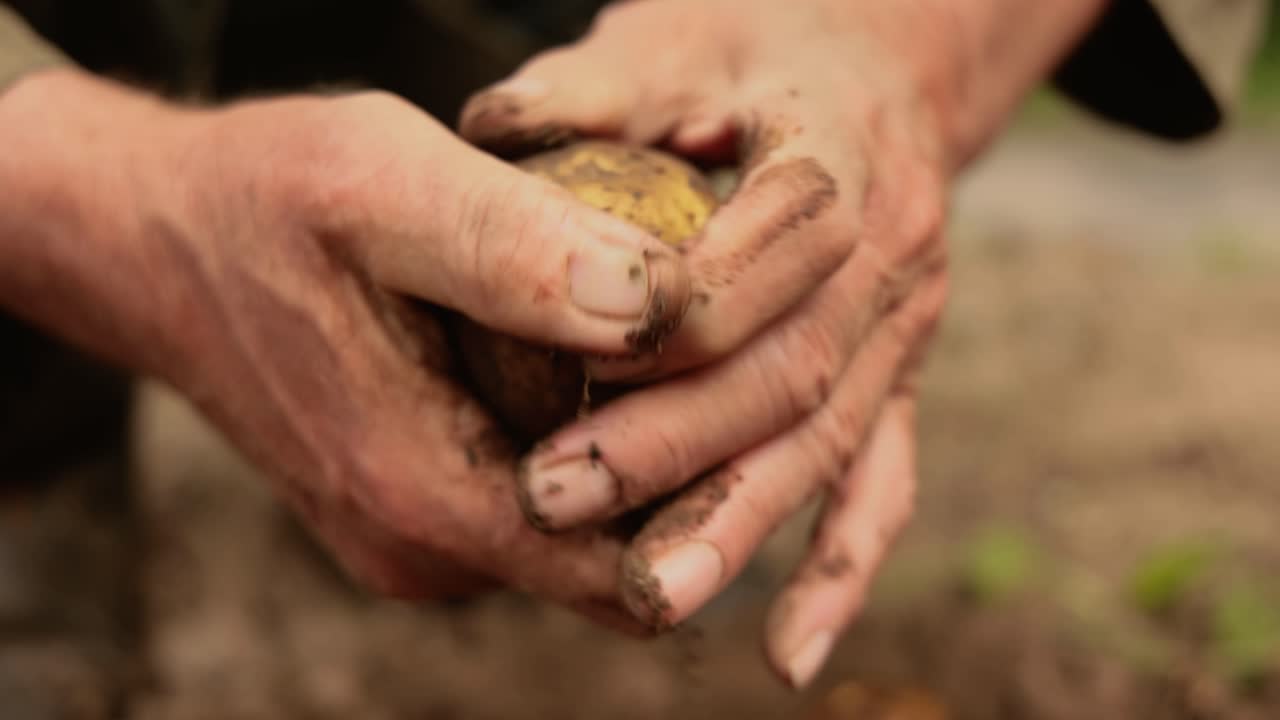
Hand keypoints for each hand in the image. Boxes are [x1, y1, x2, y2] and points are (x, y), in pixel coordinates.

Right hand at [0, 68, 694, 629]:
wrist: (156, 239)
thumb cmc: (265, 199)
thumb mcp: (385, 188)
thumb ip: (520, 252)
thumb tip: (658, 308)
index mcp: (424, 493)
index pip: (632, 568)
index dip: (720, 491)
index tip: (764, 394)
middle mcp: (423, 547)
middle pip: (619, 560)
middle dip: (696, 475)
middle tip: (747, 360)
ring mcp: (415, 538)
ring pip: (582, 537)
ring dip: (644, 460)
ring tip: (683, 353)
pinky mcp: (412, 511)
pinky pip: (533, 507)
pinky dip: (584, 450)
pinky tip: (598, 366)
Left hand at [460, 0, 1107, 686]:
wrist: (883, 65)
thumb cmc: (761, 45)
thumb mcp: (679, 34)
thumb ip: (595, 83)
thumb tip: (490, 125)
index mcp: (844, 160)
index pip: (770, 253)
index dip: (676, 314)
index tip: (569, 361)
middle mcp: (895, 259)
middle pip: (793, 371)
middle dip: (678, 444)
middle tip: (555, 497)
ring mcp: (905, 333)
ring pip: (830, 446)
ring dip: (742, 528)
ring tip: (653, 596)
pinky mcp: (897, 380)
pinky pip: (881, 484)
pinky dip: (837, 572)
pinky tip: (787, 655)